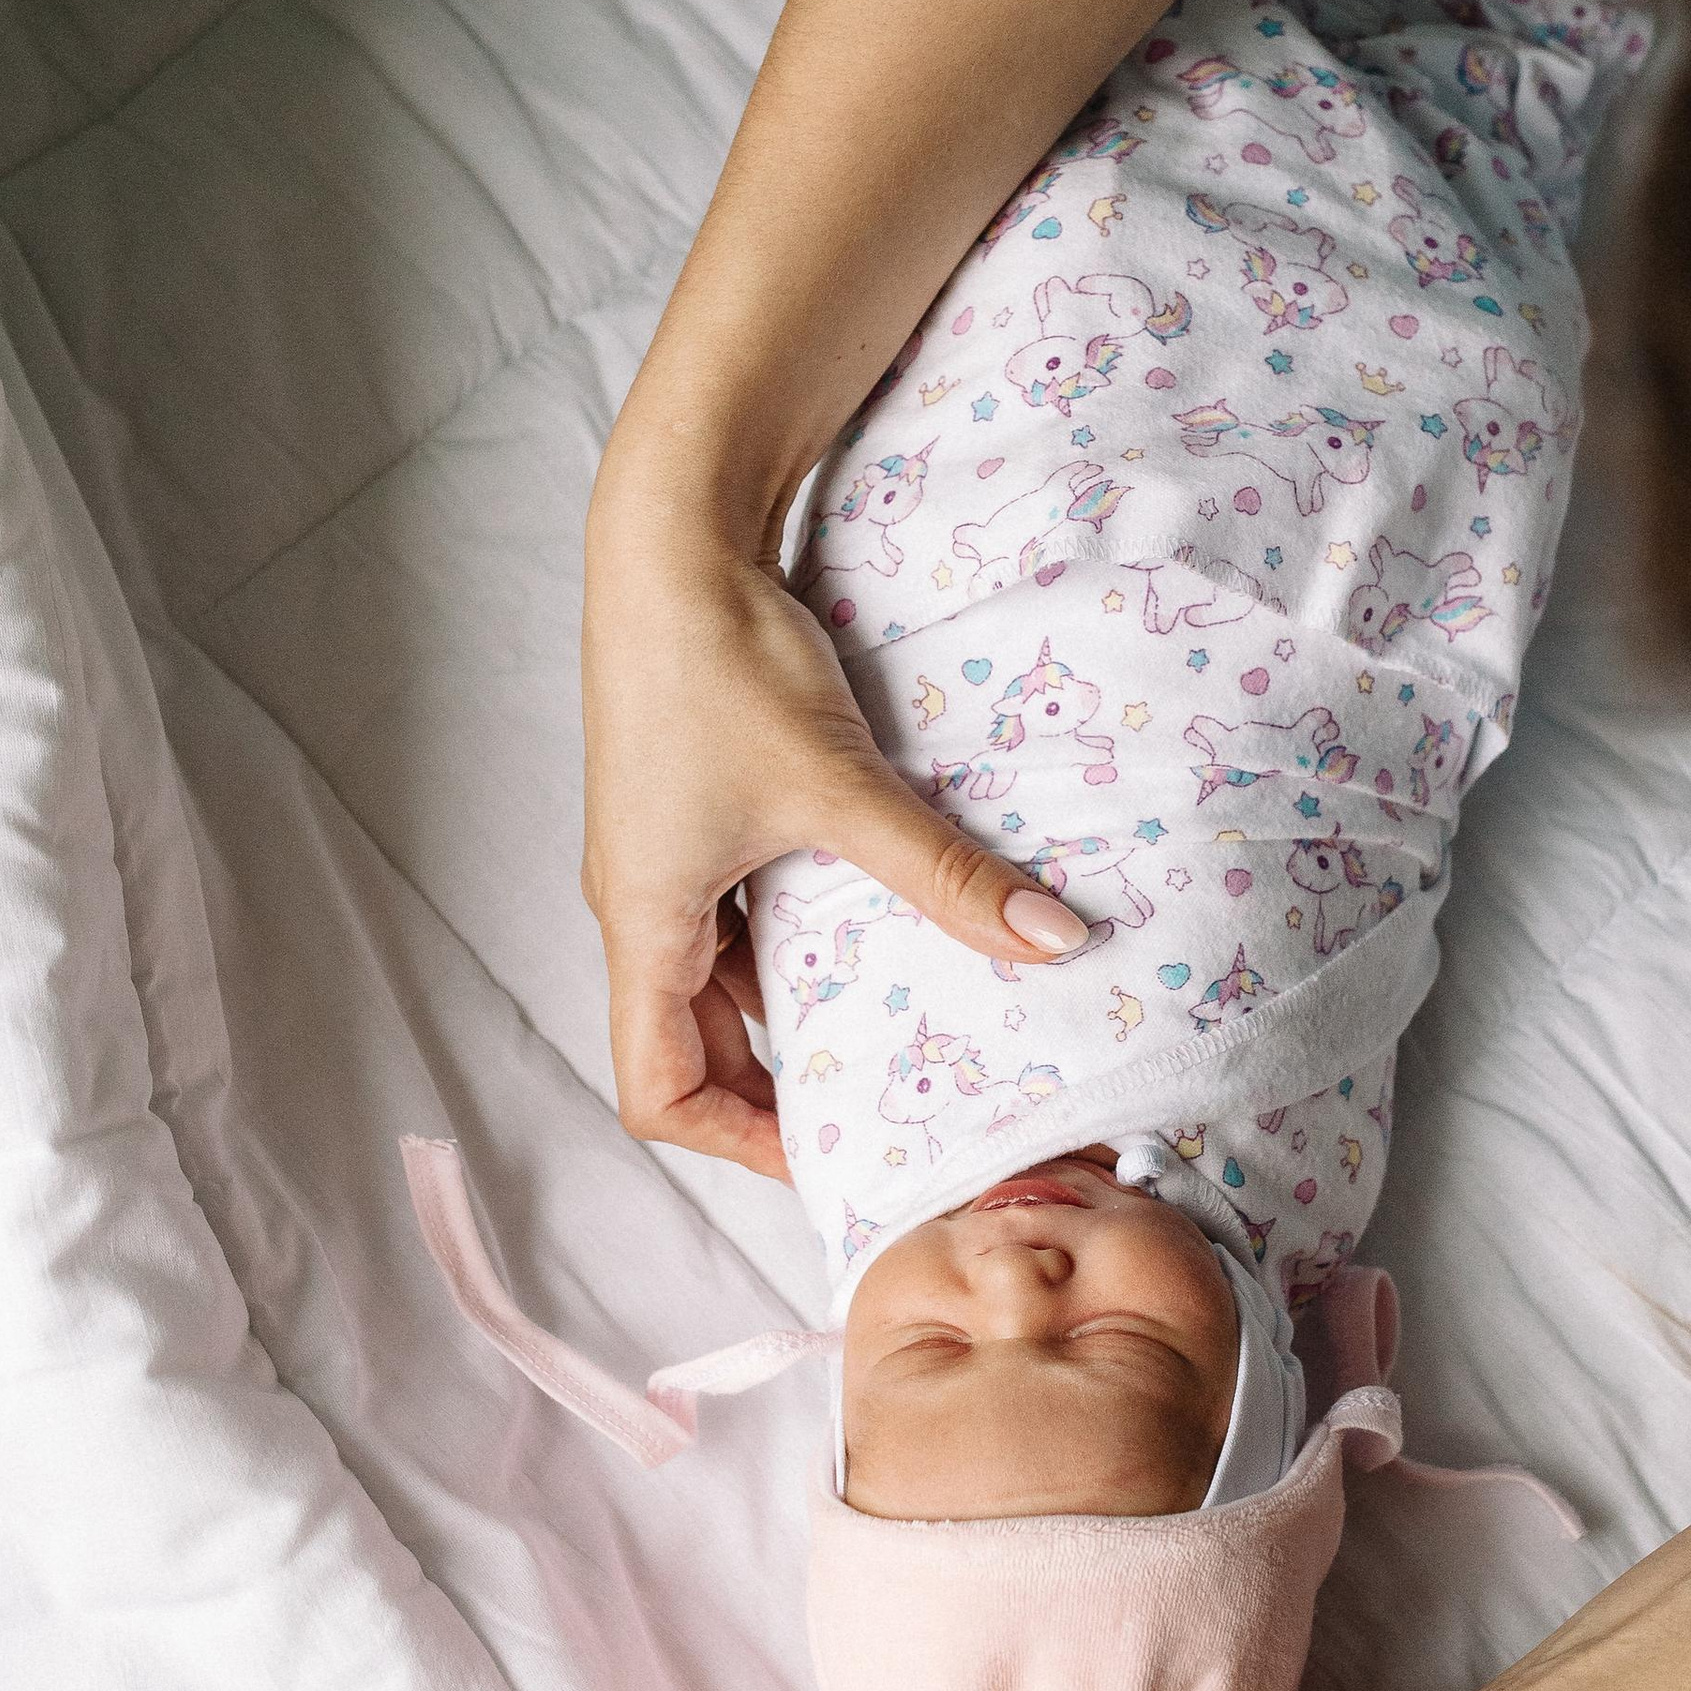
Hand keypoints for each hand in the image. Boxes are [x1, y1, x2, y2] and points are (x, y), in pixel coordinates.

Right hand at [580, 518, 1087, 1170]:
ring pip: (715, 982)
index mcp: (642, 921)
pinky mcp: (688, 811)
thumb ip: (946, 875)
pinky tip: (868, 932)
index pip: (658, 1091)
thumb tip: (1054, 941)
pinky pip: (731, 917)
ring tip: (886, 1036)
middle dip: (777, 1091)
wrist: (670, 538)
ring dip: (789, 1015)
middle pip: (691, 1049)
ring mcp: (659, 857)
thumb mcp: (844, 784)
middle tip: (880, 1110)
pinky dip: (791, 946)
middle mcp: (637, 903)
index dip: (736, 1143)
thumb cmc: (722, 660)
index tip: (827, 1151)